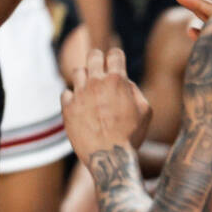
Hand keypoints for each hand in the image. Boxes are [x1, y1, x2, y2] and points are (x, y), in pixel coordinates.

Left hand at [62, 46, 151, 161]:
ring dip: (85, 79)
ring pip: (78, 72)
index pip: (115, 54)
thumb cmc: (131, 135)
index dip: (116, 57)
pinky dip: (73, 97)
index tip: (115, 64)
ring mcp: (79, 93)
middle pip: (93, 55)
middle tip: (101, 70)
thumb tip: (123, 80)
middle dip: (98, 60)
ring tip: (92, 93)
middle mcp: (96, 82)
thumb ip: (134, 90)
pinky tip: (81, 108)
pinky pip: (66, 92)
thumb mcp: (145, 111)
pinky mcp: (67, 106)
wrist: (110, 157)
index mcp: (117, 80)